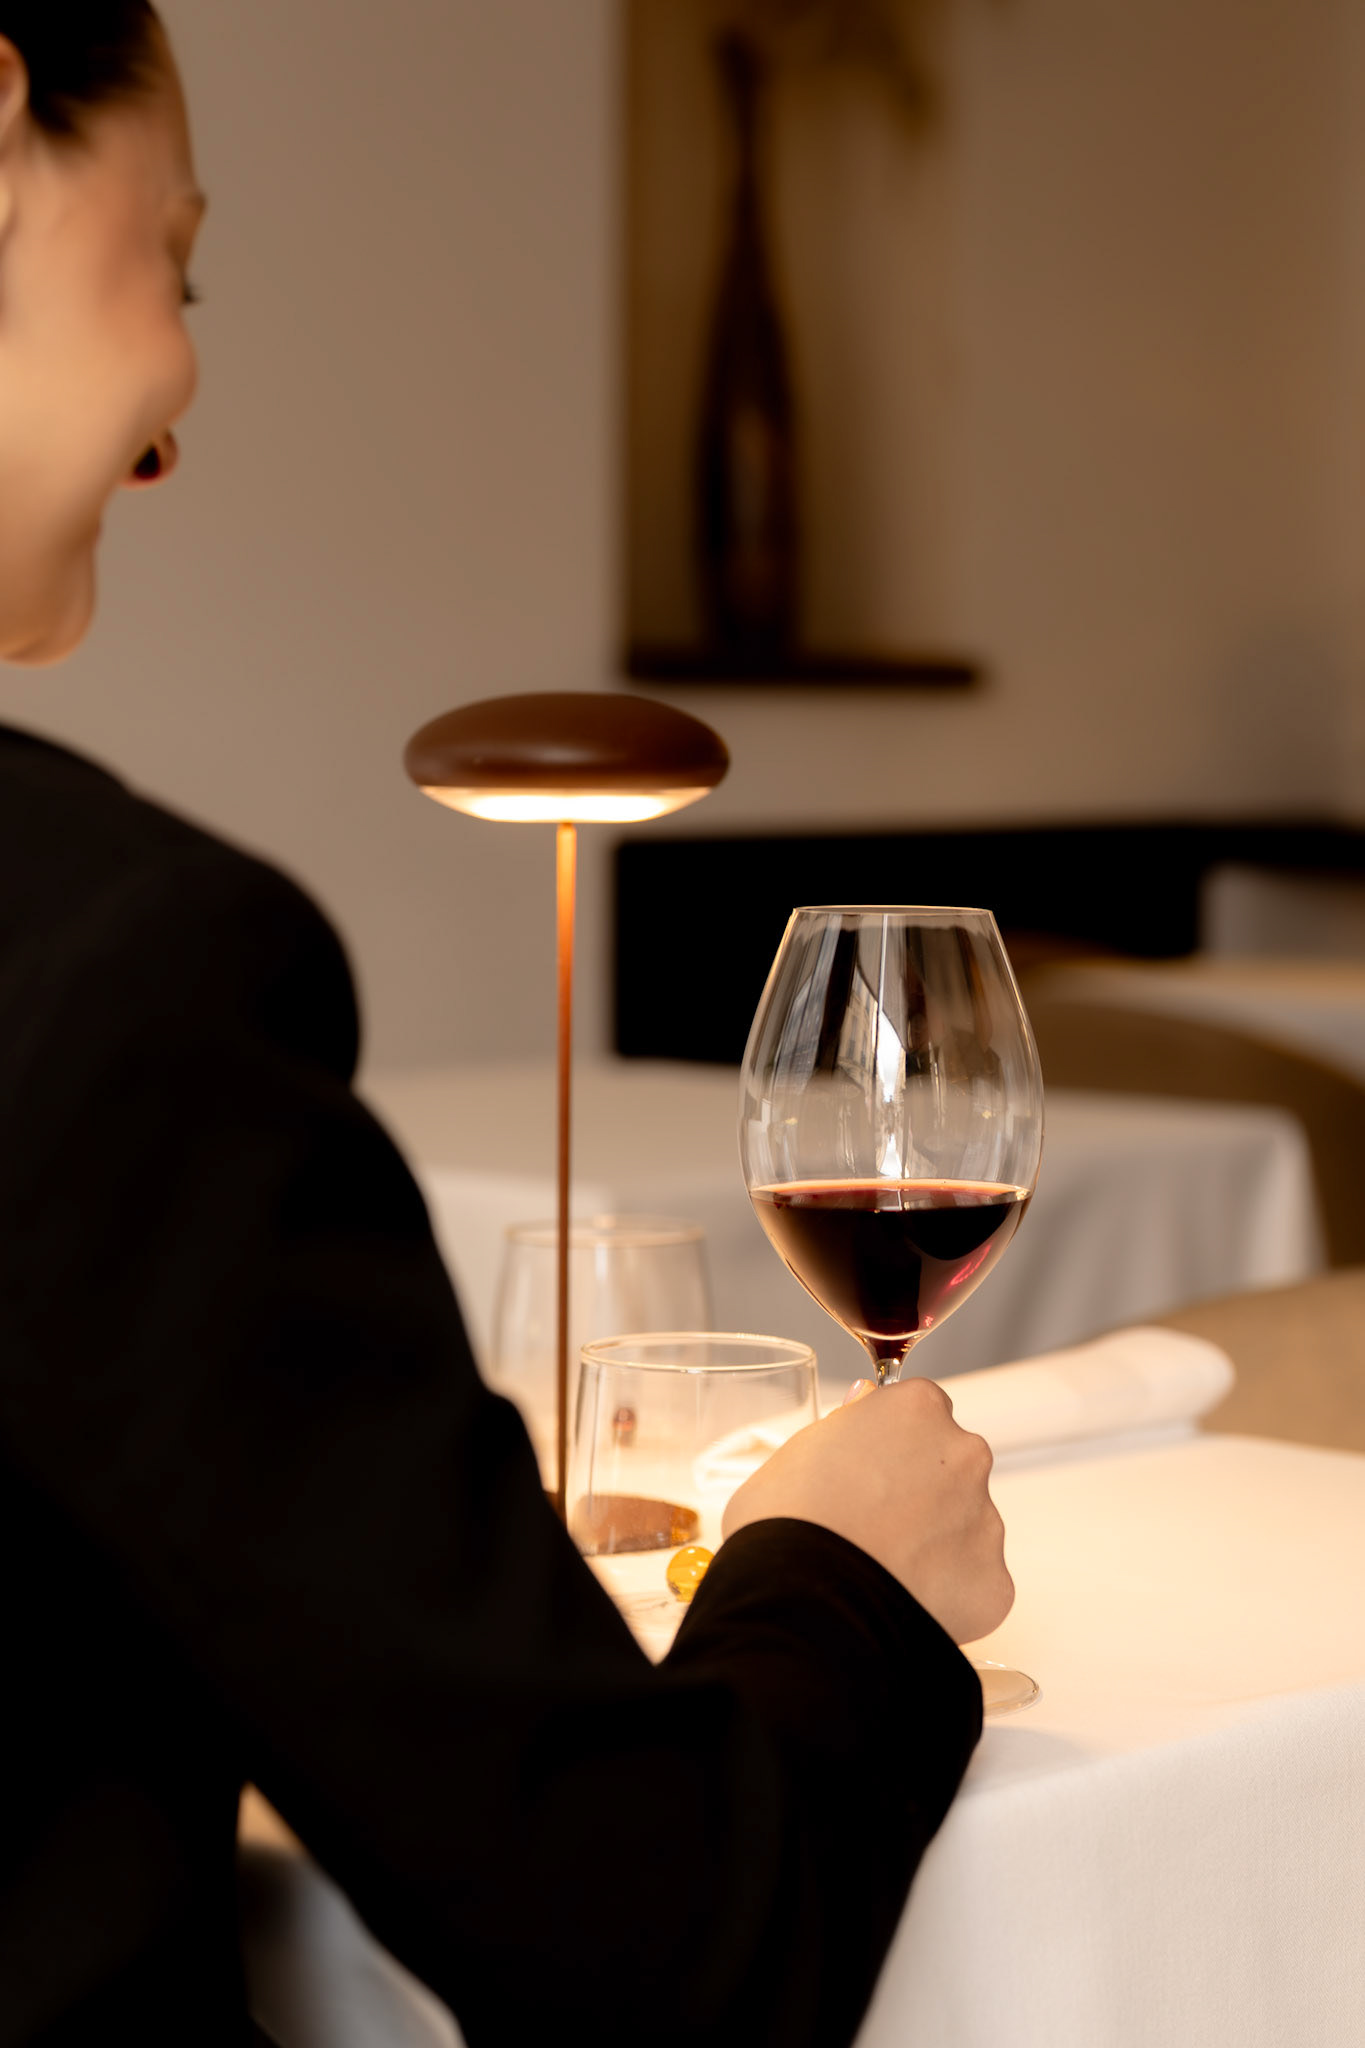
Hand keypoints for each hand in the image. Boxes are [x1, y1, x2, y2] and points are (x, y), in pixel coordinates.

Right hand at [721, 1377, 1013, 1646]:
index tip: (869, 1467)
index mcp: (917, 1409)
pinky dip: (946, 1595)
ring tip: (881, 1568)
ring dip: (934, 1542)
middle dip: (921, 1490)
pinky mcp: (994, 1583)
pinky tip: (900, 1599)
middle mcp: (964, 1455)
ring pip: (965, 1526)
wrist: (808, 1601)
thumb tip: (863, 1405)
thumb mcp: (798, 1448)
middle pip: (952, 1464)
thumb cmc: (788, 1520)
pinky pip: (972, 1584)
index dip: (892, 1443)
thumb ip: (845, 1422)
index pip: (921, 1411)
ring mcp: (985, 1520)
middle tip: (871, 1522)